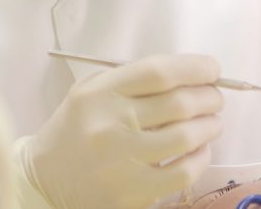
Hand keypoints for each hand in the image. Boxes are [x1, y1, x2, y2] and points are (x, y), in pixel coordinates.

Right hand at [20, 54, 224, 207]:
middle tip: (215, 98)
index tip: (212, 69)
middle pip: (179, 103)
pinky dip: (201, 158)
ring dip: (211, 126)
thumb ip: (132, 81)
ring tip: (212, 123)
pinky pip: (183, 172)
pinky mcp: (132, 192)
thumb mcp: (91, 92)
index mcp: (100, 93)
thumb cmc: (75, 129)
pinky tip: (200, 150)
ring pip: (187, 137)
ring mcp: (121, 161)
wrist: (45, 178)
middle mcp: (110, 124)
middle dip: (210, 97)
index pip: (159, 72)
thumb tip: (189, 77)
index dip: (195, 68)